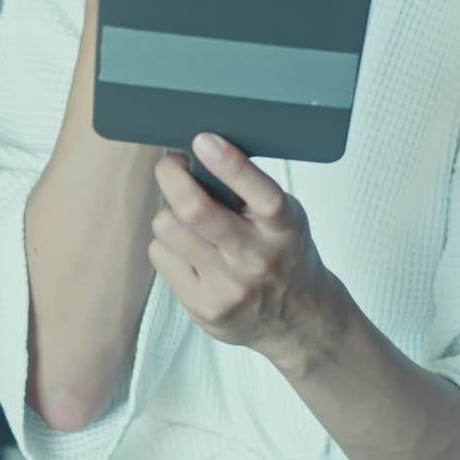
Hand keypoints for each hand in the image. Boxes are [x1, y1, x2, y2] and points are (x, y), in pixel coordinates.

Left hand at [150, 133, 337, 363]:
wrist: (298, 320)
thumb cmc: (283, 253)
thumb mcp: (285, 218)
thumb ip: (249, 192)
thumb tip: (198, 152)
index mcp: (284, 227)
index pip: (260, 192)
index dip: (229, 163)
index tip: (203, 139)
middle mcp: (257, 259)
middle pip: (196, 211)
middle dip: (172, 176)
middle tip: (171, 164)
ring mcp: (229, 288)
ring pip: (169, 229)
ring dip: (168, 212)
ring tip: (182, 215)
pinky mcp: (204, 308)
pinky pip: (161, 256)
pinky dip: (167, 243)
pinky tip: (187, 248)